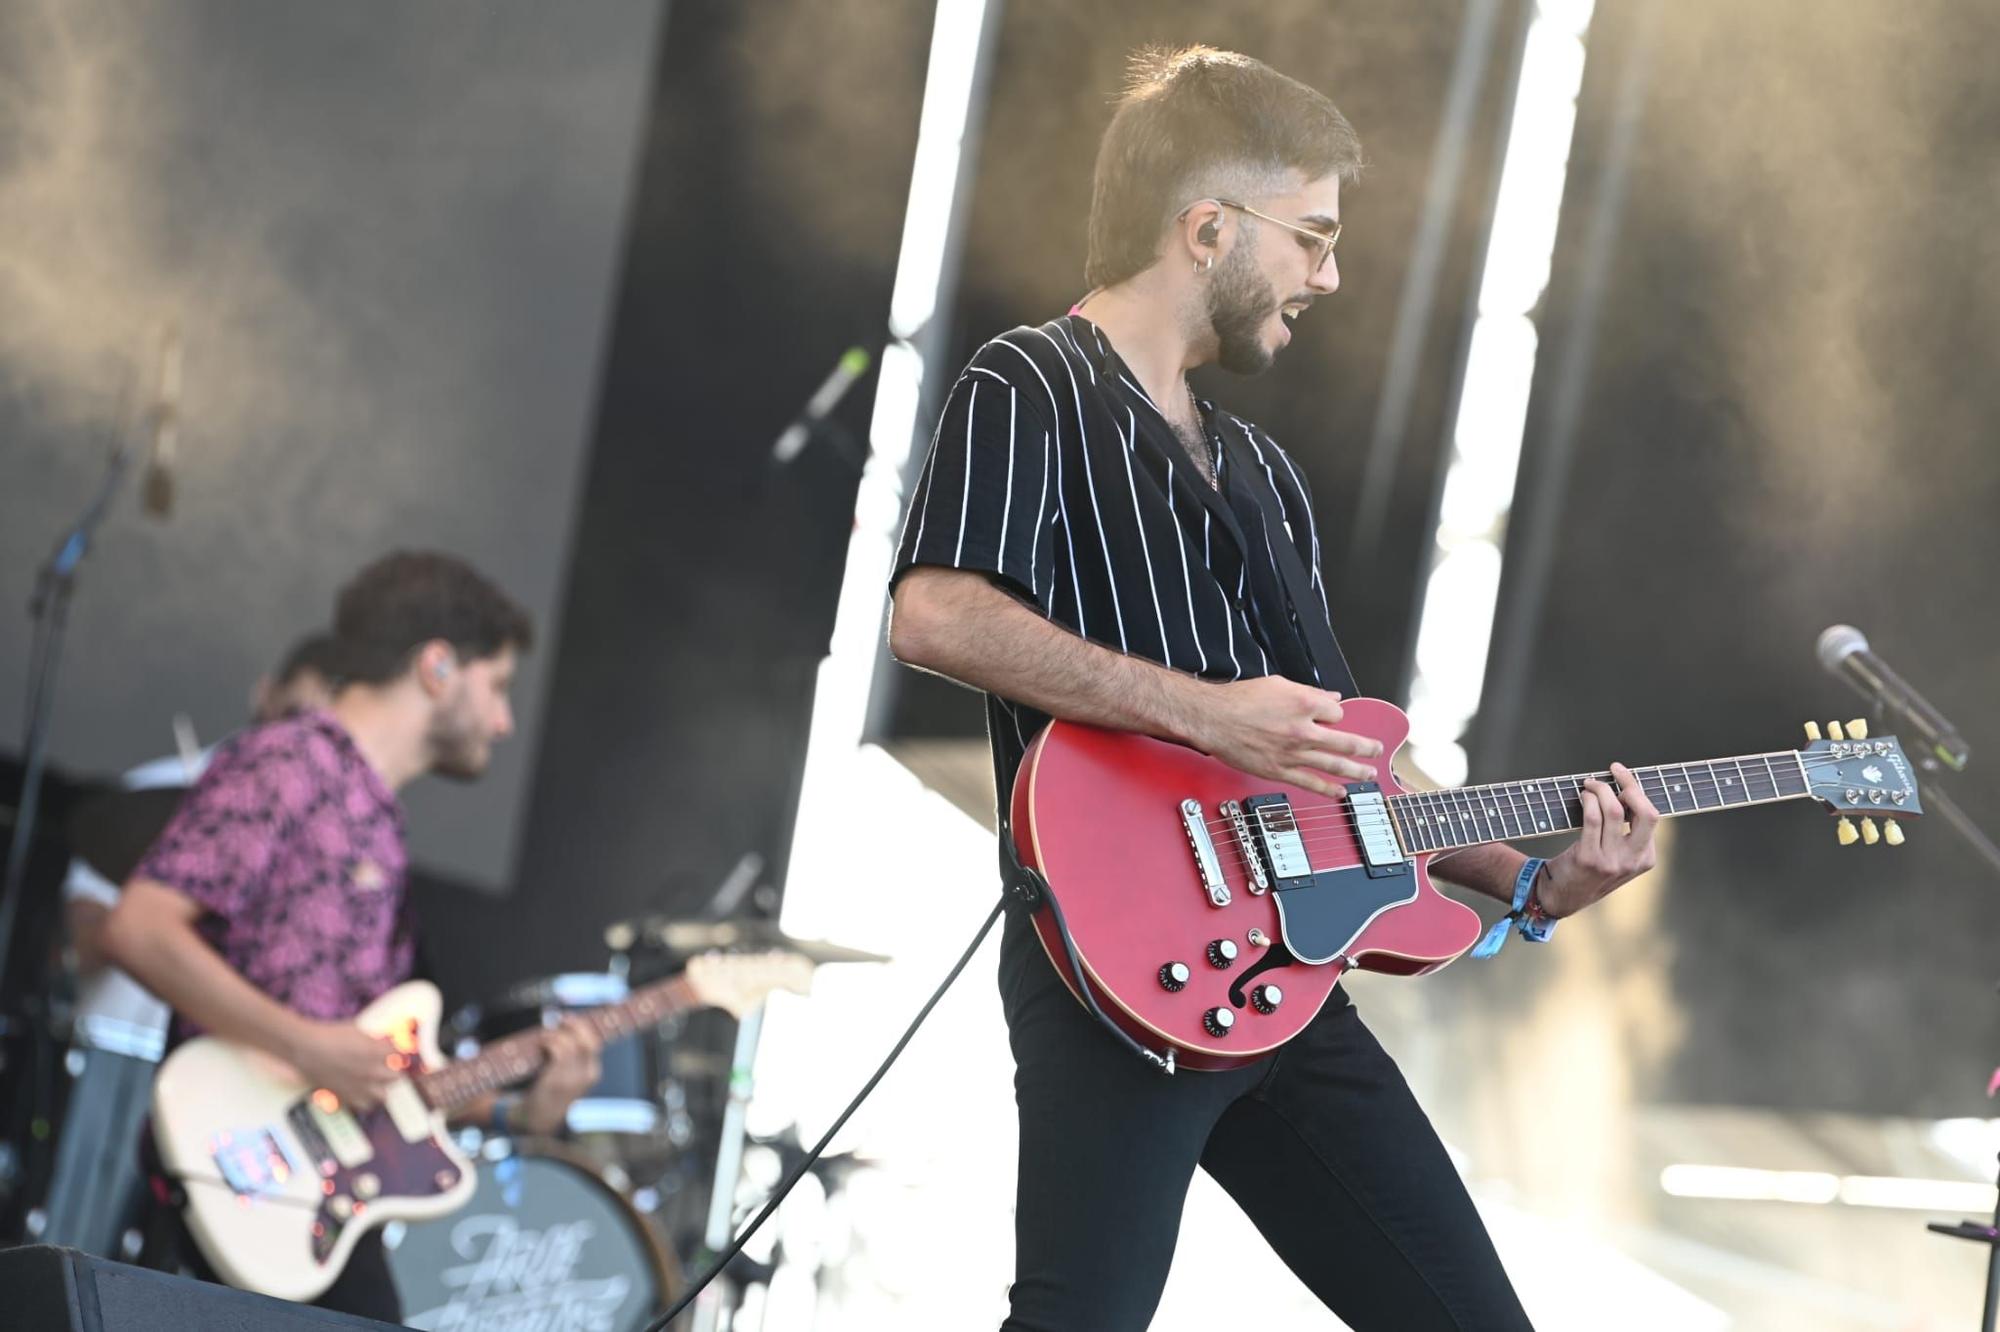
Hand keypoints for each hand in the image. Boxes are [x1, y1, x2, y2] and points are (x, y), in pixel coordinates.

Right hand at [292, 1021, 402, 1111]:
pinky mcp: (346, 1096)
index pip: (399, 1055)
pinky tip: (360, 1091)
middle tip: (387, 1066)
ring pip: (383, 1096)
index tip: (393, 1052)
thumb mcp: (357, 1029)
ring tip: (375, 1082)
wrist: (306, 1048)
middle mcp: (373, 1072)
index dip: (396, 1053)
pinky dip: (364, 1099)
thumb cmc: (330, 1035)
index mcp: (378, 1052)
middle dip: (393, 1071)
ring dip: (381, 1088)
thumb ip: (373, 1038)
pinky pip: (363, 1105)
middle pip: (396, 1078)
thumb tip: (382, 1040)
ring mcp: (360, 1086)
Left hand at [514, 1017, 602, 1135]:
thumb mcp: (569, 1076)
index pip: (595, 1043)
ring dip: (557, 1033)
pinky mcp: (556, 1080)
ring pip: (571, 1044)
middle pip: (587, 1041)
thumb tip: (567, 1026)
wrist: (538, 1119)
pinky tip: (542, 1042)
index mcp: (592, 1073)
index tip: (570, 1018)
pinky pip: (558, 1051)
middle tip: (561, 1019)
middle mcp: (586, 1076)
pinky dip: (550, 1041)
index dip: (583, 1027)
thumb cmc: (551, 1092)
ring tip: (546, 1033)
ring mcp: (572, 1079)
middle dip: (575, 1025)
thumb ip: (573, 1058)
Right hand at [1188, 676, 1382, 798]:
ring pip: (1335, 765)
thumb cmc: (1240, 699)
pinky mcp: (1279, 770)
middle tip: (1377, 749)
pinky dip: (1328, 789)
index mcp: (1304, 704)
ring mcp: (1293, 753)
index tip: (1330, 717)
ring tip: (1369, 773)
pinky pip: (1310, 783)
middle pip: (1347, 742)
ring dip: (1357, 770)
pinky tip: (1340, 792)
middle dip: (1367, 747)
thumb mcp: (1278, 684)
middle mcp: (1303, 730)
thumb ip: (1309, 692)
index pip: (1337, 713)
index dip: (1335, 715)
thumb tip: (1331, 697)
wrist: (1212, 718)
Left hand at [1538, 762, 1659, 917]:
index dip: (1637, 791)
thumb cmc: (1589, 869)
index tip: (1622, 775)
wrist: (1562, 897)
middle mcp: (1632, 861)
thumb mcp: (1618, 856)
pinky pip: (1592, 819)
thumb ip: (1627, 832)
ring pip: (1614, 811)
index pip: (1651, 816)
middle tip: (1614, 771)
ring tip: (1589, 785)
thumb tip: (1623, 790)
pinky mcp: (1589, 859)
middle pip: (1646, 813)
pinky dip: (1588, 801)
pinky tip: (1583, 796)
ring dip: (1600, 789)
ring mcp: (1612, 862)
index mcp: (1646, 858)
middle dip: (1631, 785)